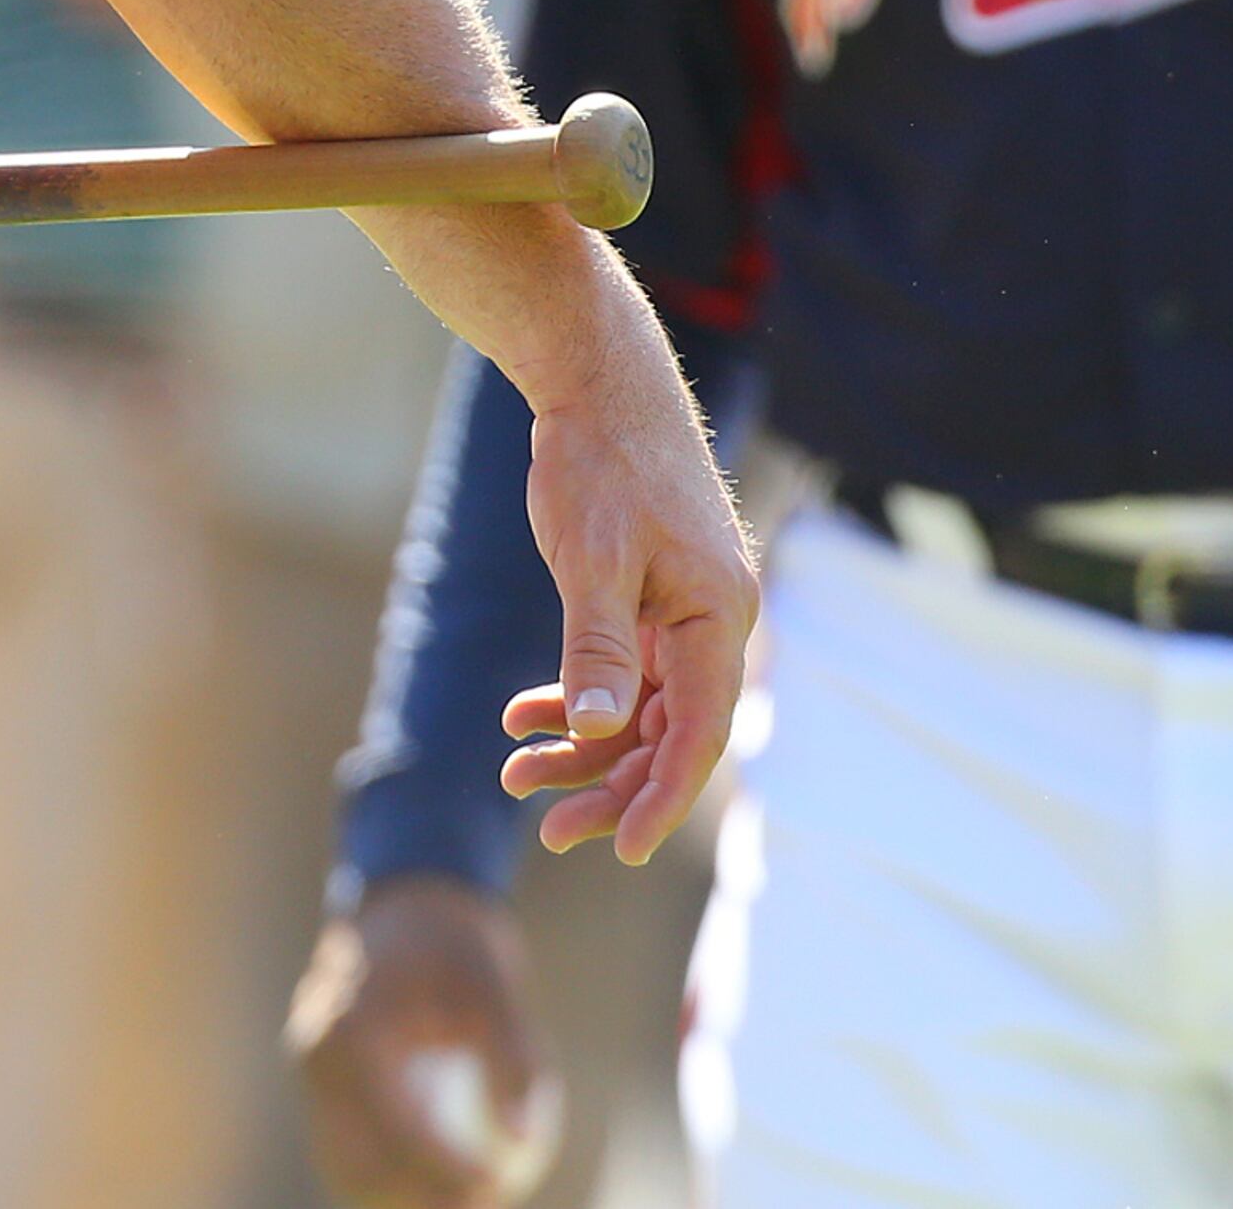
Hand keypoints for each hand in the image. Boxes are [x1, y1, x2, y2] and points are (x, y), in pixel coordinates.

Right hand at [287, 876, 559, 1208]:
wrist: (403, 905)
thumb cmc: (457, 948)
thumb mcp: (497, 993)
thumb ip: (512, 1063)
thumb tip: (522, 1138)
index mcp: (351, 1029)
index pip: (397, 1126)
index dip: (447, 1170)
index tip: (496, 1185)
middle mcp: (316, 1054)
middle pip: (360, 1158)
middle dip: (421, 1198)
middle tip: (484, 1201)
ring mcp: (309, 1070)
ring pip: (344, 1161)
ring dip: (397, 1195)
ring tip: (462, 1201)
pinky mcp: (318, 1080)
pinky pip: (345, 1143)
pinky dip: (383, 1173)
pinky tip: (435, 1191)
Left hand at [510, 347, 754, 861]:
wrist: (597, 383)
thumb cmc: (600, 462)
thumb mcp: (591, 556)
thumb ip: (597, 645)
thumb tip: (600, 729)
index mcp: (717, 619)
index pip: (698, 734)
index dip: (661, 798)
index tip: (619, 848)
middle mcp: (710, 625)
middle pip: (667, 734)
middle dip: (610, 785)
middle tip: (548, 829)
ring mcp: (680, 614)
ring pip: (638, 709)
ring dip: (584, 747)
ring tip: (516, 775)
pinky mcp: (646, 599)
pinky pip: (618, 672)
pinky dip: (574, 697)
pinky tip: (522, 716)